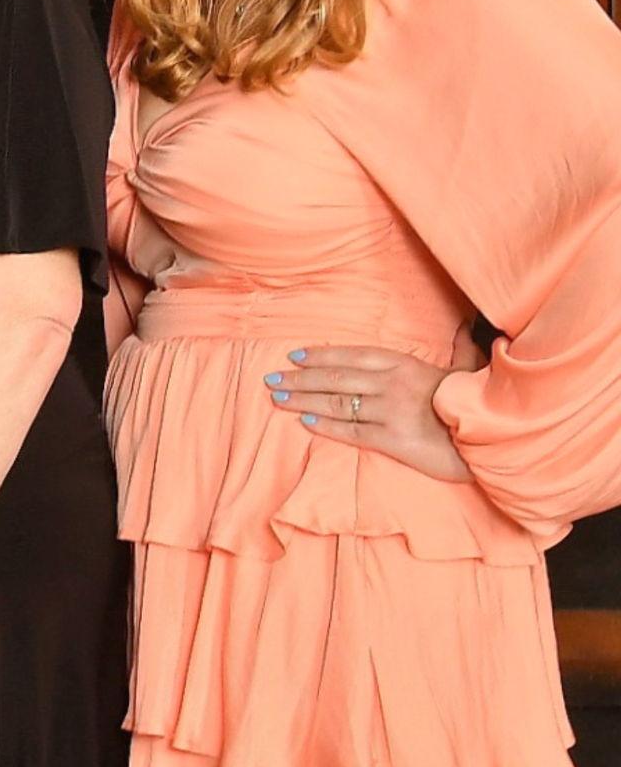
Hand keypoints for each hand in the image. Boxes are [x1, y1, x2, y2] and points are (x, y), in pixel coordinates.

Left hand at [265, 343, 472, 482]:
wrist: (497, 439)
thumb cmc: (479, 404)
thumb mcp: (467, 371)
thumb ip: (458, 350)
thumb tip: (463, 327)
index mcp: (405, 364)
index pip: (351, 355)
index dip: (320, 354)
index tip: (294, 355)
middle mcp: (392, 383)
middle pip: (334, 378)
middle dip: (298, 378)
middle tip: (270, 378)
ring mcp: (390, 411)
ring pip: (336, 402)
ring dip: (302, 398)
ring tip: (277, 398)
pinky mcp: (392, 439)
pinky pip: (351, 431)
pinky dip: (325, 425)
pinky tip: (305, 420)